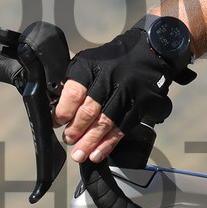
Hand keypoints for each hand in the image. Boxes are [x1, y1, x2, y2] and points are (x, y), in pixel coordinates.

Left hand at [53, 23, 195, 162]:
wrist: (150, 53)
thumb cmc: (115, 60)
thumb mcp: (91, 61)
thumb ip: (75, 83)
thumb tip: (58, 109)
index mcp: (92, 66)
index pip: (74, 93)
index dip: (62, 112)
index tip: (56, 122)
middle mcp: (109, 78)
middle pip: (89, 110)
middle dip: (75, 130)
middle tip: (68, 139)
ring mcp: (126, 92)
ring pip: (104, 122)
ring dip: (90, 142)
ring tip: (79, 154)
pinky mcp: (139, 104)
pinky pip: (121, 128)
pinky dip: (108, 143)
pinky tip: (97, 153)